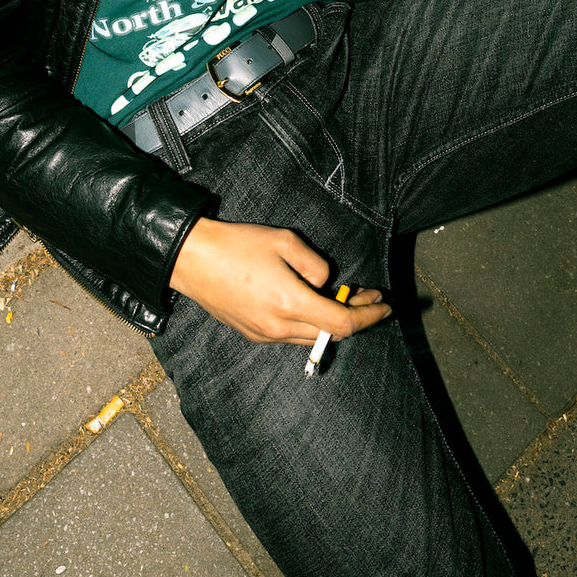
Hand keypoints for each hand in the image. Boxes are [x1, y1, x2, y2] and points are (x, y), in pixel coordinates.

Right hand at [169, 216, 390, 342]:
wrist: (191, 258)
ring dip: (330, 321)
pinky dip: (308, 321)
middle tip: (368, 294)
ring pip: (310, 336)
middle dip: (355, 315)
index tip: (385, 305)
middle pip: (330, 334)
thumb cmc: (238, 245)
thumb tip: (325, 283)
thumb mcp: (285, 241)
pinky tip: (309, 301)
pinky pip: (290, 333)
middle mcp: (279, 327)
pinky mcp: (251, 333)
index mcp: (290, 303)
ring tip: (341, 296)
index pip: (343, 323)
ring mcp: (263, 335)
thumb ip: (315, 264)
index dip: (369, 316)